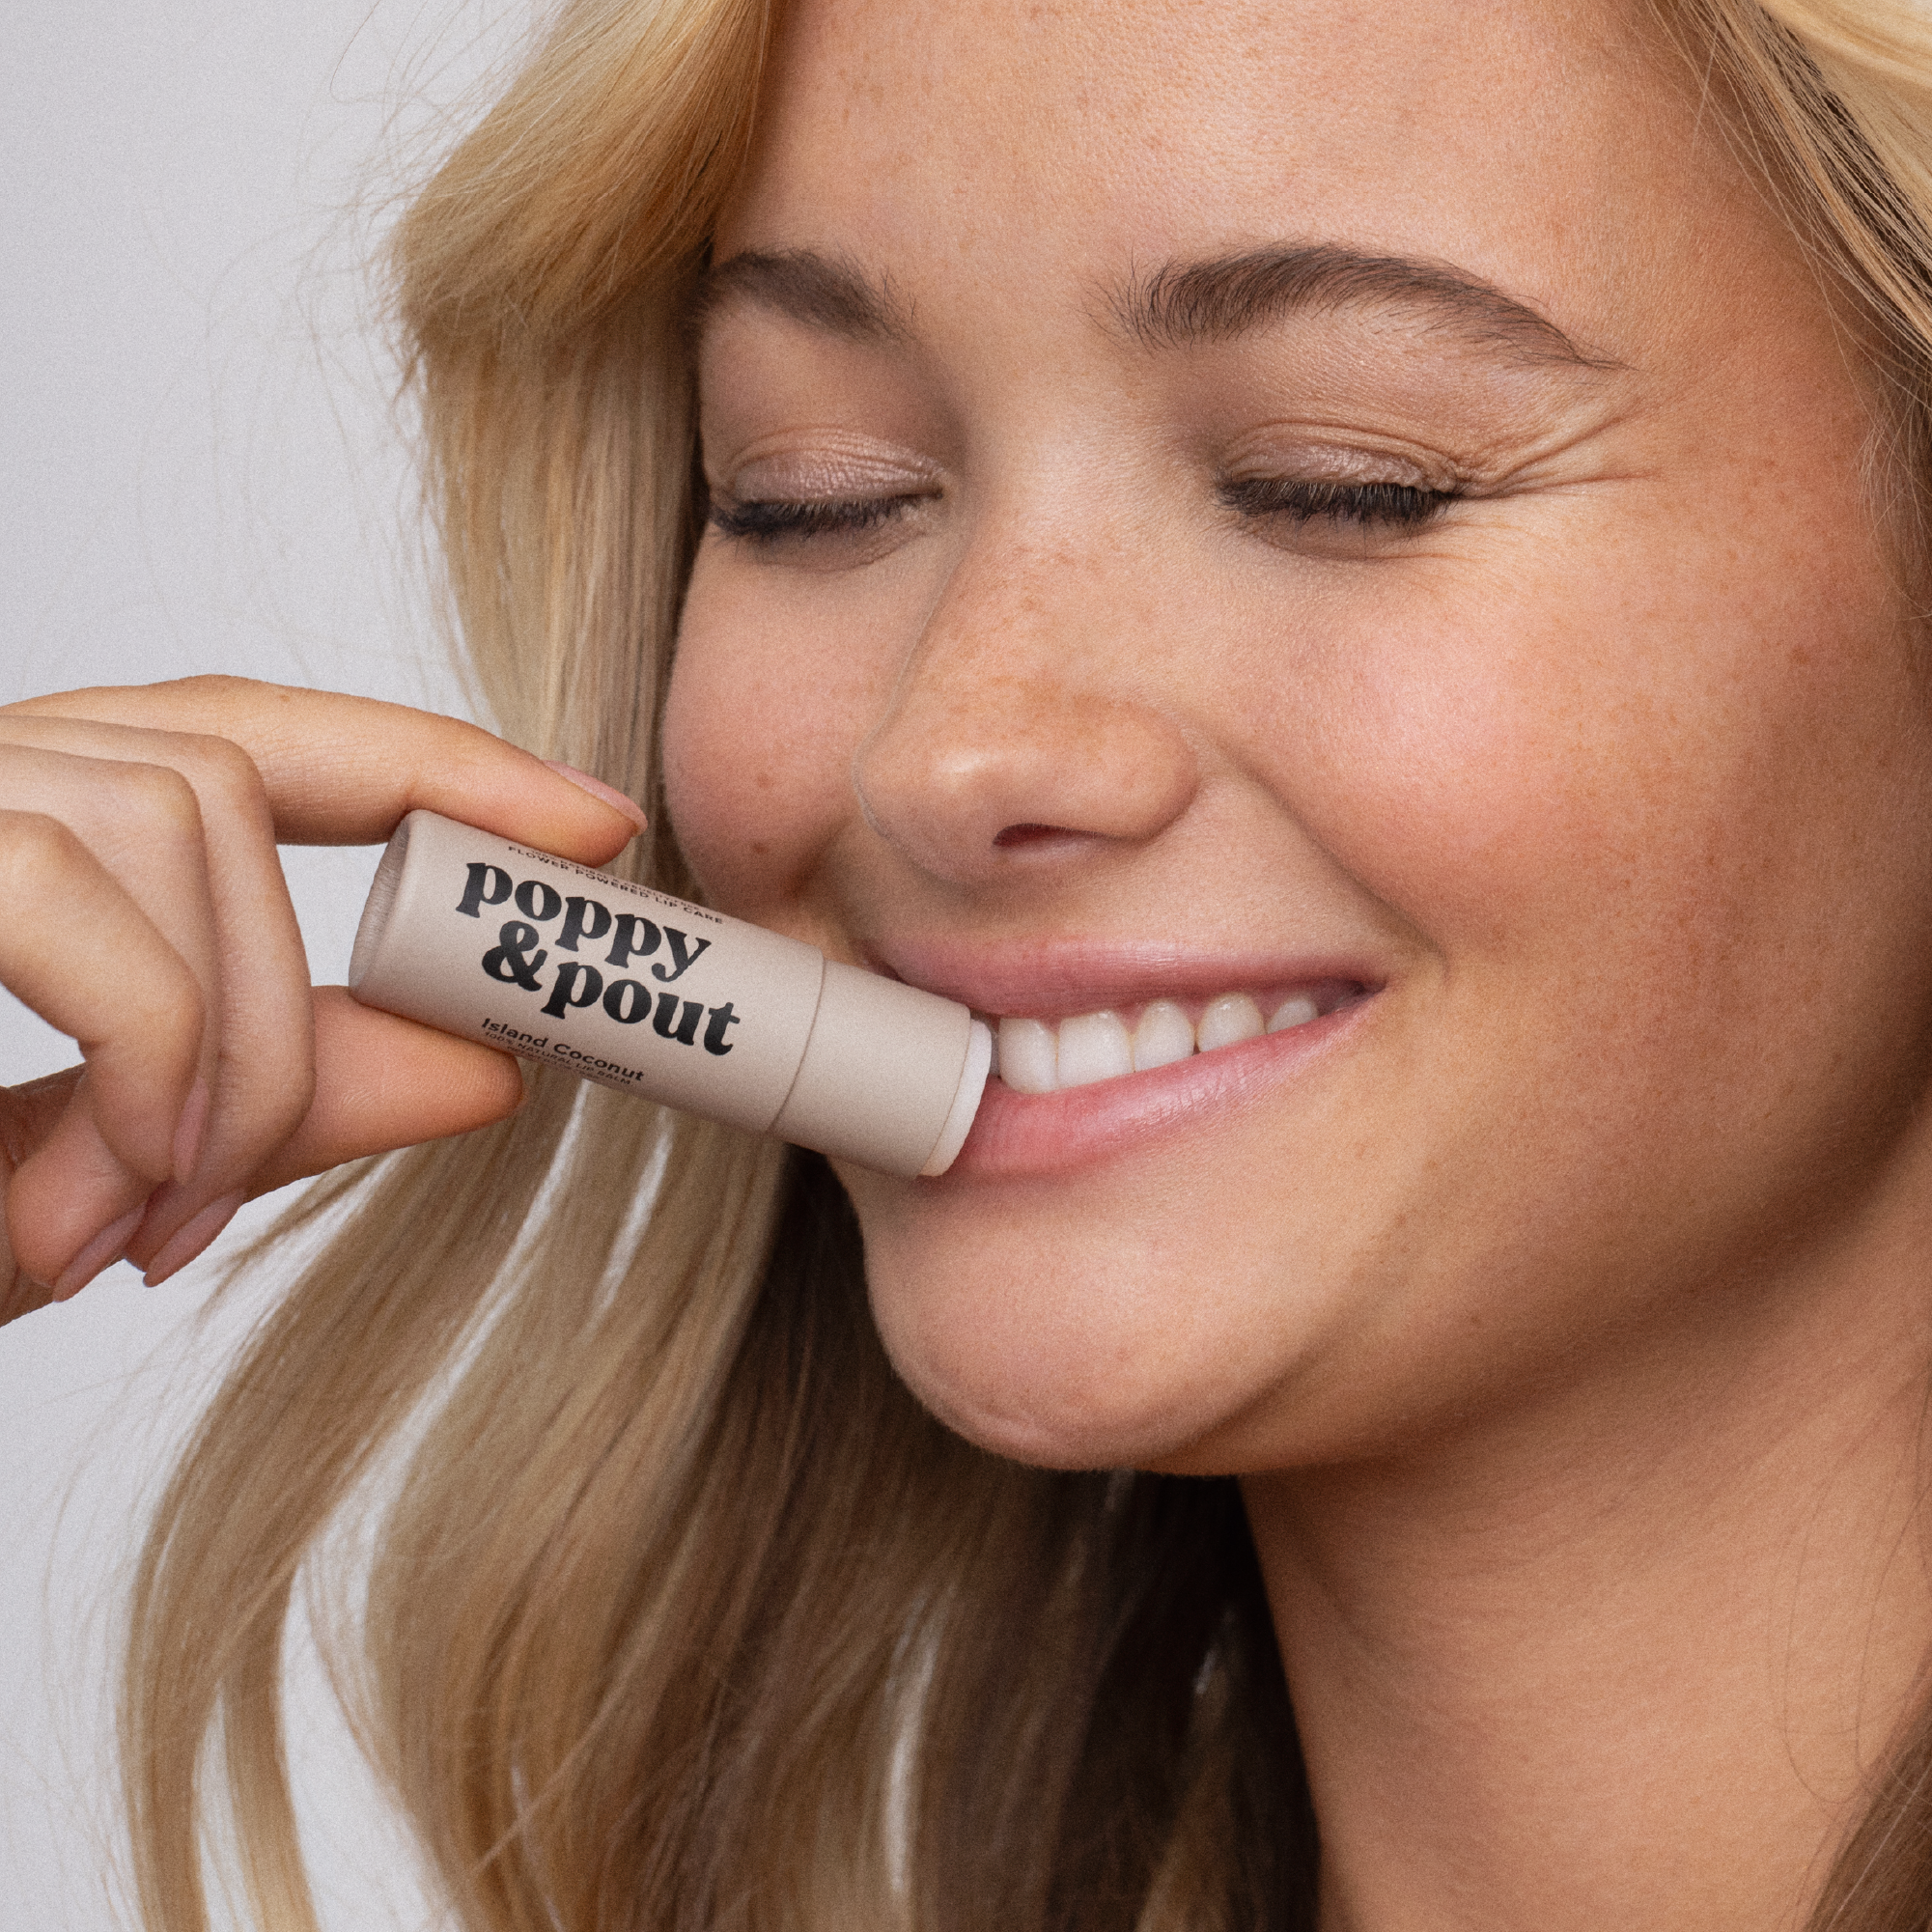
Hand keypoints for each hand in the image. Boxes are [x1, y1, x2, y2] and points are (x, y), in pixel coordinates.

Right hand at [0, 676, 645, 1323]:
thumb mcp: (81, 1164)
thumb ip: (260, 1103)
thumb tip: (489, 1073)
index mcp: (9, 820)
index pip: (249, 736)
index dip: (438, 765)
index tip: (598, 831)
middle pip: (231, 770)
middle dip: (300, 993)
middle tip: (233, 1181)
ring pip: (187, 820)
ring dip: (226, 1049)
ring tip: (150, 1213)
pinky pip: (70, 884)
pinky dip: (145, 1043)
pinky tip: (114, 1187)